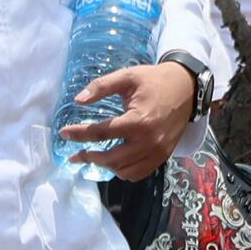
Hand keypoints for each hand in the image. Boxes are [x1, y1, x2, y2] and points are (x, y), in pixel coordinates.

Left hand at [65, 60, 202, 182]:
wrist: (187, 88)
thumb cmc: (155, 81)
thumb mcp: (127, 77)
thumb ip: (101, 86)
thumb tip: (78, 100)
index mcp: (138, 120)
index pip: (101, 132)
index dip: (79, 134)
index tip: (63, 133)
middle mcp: (148, 141)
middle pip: (111, 158)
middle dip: (89, 157)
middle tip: (74, 154)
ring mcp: (157, 152)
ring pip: (124, 170)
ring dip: (105, 166)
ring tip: (92, 157)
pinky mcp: (162, 156)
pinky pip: (138, 173)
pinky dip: (123, 171)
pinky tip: (113, 162)